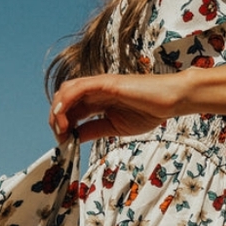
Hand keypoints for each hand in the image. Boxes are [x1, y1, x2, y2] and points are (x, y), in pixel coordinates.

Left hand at [49, 73, 183, 143]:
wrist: (169, 101)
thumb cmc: (148, 111)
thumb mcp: (113, 127)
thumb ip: (93, 130)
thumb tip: (74, 138)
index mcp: (97, 100)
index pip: (71, 109)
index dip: (62, 125)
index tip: (63, 142)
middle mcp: (95, 90)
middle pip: (64, 99)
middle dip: (56, 118)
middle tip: (60, 138)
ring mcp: (100, 84)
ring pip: (67, 91)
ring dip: (58, 110)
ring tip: (60, 128)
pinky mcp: (107, 82)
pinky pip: (80, 87)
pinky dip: (67, 99)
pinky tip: (63, 113)